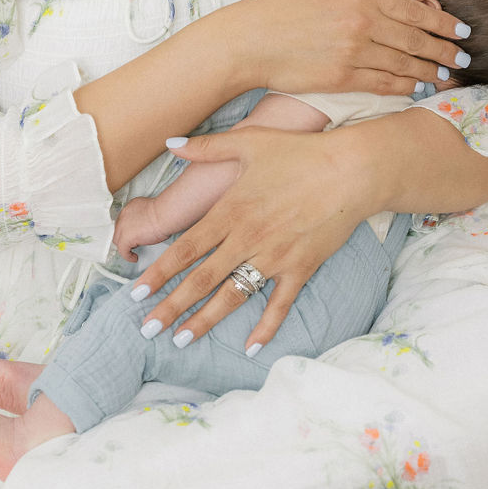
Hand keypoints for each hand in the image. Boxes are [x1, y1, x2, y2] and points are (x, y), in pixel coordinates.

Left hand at [112, 195, 164, 261]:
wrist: (165, 214)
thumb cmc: (165, 212)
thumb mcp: (152, 211)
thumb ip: (145, 217)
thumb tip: (148, 226)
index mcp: (130, 207)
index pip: (123, 220)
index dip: (128, 228)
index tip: (134, 233)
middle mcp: (124, 216)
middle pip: (118, 230)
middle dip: (124, 237)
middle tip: (134, 243)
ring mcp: (122, 227)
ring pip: (118, 240)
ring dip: (124, 246)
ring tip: (133, 250)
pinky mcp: (125, 238)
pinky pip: (122, 251)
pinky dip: (128, 256)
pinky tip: (134, 258)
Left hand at [126, 125, 369, 351]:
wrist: (350, 170)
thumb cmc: (299, 152)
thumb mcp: (249, 141)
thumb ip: (206, 147)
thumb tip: (169, 142)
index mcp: (230, 211)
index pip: (185, 249)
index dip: (159, 273)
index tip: (137, 293)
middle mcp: (247, 238)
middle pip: (200, 280)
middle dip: (171, 306)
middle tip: (148, 328)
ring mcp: (274, 257)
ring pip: (232, 296)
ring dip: (205, 321)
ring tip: (182, 339)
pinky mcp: (300, 268)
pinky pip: (279, 304)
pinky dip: (265, 327)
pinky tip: (251, 347)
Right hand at [235, 0, 468, 98]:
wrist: (250, 40)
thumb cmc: (282, 9)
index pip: (414, 9)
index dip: (442, 22)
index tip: (461, 30)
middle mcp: (363, 23)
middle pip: (416, 39)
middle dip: (445, 50)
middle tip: (465, 58)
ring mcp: (354, 52)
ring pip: (405, 64)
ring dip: (431, 71)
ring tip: (448, 76)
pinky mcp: (343, 78)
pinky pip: (384, 84)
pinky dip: (405, 87)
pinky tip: (418, 88)